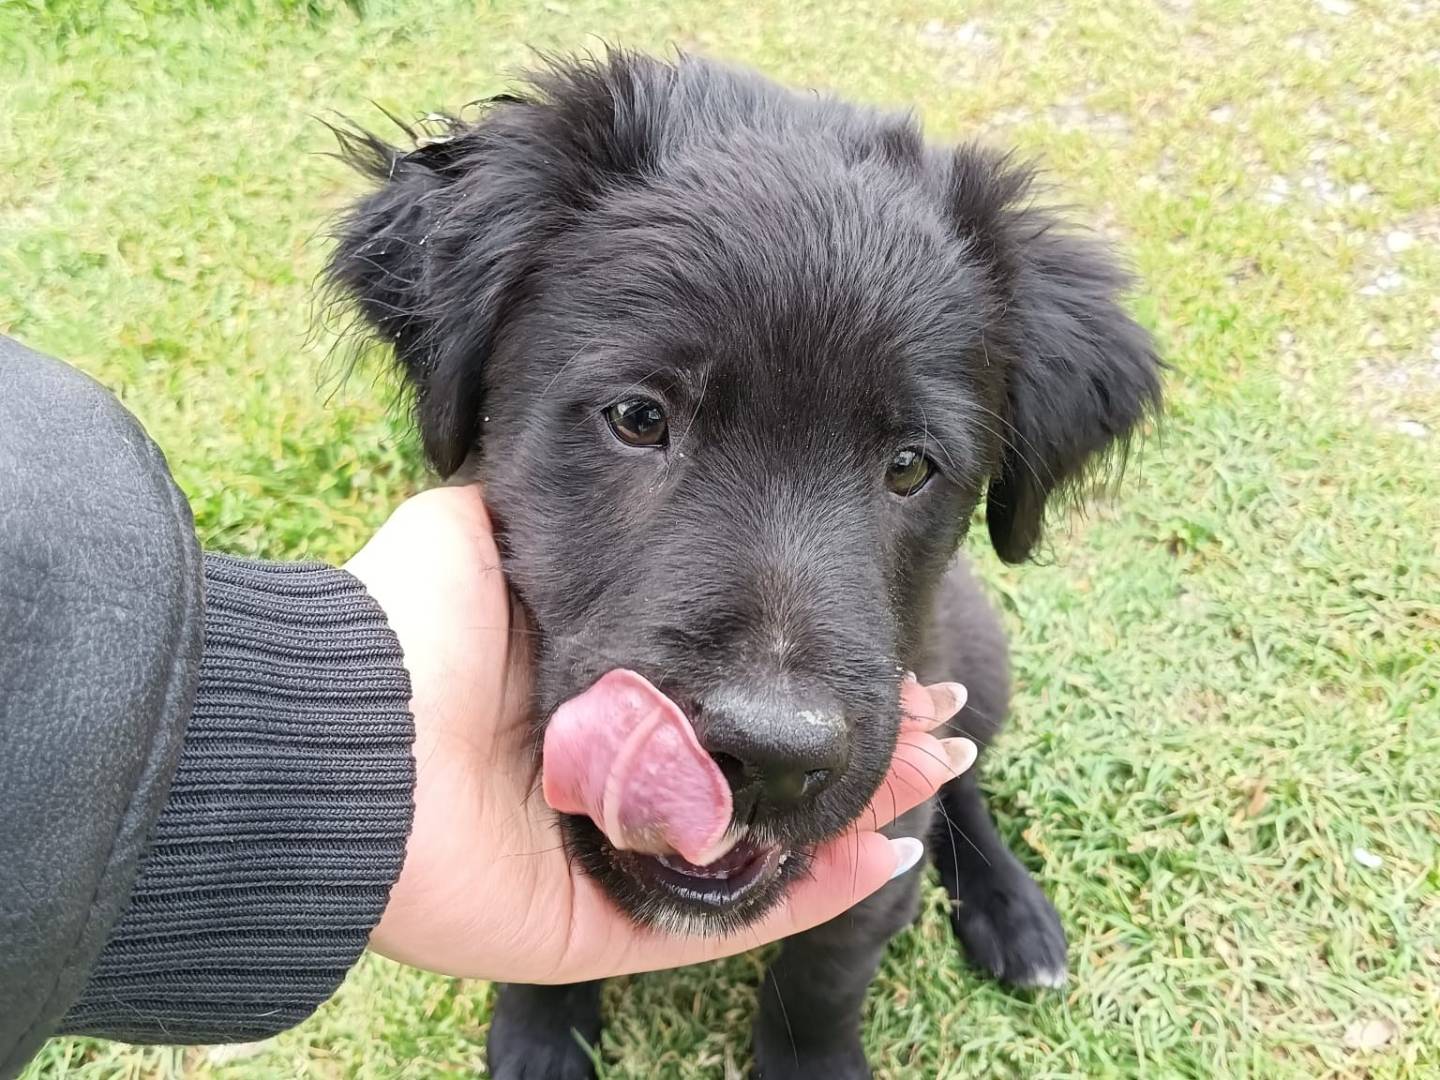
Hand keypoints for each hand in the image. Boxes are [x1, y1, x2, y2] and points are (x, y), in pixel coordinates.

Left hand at [345, 485, 976, 983]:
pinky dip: (811, 895)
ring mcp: (611, 857)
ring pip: (762, 839)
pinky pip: (724, 923)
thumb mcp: (489, 527)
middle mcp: (610, 777)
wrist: (341, 738)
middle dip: (849, 731)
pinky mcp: (601, 929)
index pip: (727, 686)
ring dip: (854, 806)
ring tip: (940, 765)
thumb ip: (554, 500)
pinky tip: (892, 851)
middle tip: (935, 702)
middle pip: (758, 762)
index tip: (874, 630)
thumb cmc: (409, 628)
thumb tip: (613, 440)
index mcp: (592, 693)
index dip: (801, 667)